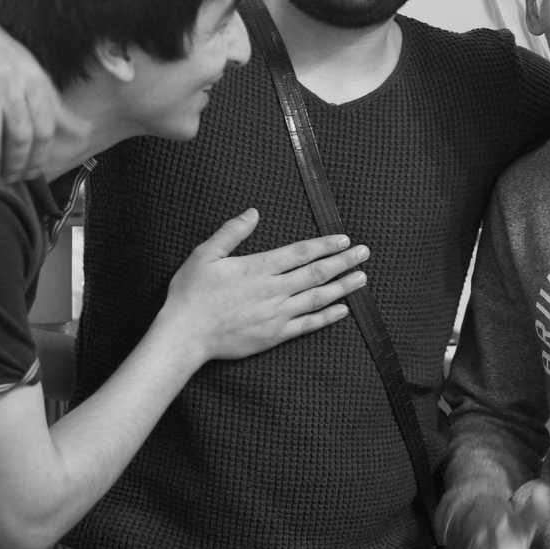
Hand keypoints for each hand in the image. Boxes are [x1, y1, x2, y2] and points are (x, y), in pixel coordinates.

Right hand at [0, 0, 71, 178]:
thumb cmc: (3, 57)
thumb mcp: (34, 75)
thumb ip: (55, 106)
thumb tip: (84, 131)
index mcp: (34, 81)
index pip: (45, 126)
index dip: (40, 155)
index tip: (32, 173)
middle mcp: (11, 81)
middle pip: (20, 130)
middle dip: (16, 161)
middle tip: (9, 178)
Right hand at [163, 209, 368, 360]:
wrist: (184, 336)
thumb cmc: (191, 294)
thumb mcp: (205, 255)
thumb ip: (232, 232)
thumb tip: (254, 212)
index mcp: (258, 267)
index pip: (300, 252)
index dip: (325, 245)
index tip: (344, 239)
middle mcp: (273, 290)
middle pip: (316, 273)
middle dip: (343, 262)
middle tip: (364, 253)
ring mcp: (276, 314)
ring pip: (317, 298)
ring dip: (343, 287)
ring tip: (362, 278)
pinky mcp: (274, 335)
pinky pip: (307, 325)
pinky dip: (327, 317)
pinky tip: (343, 310)